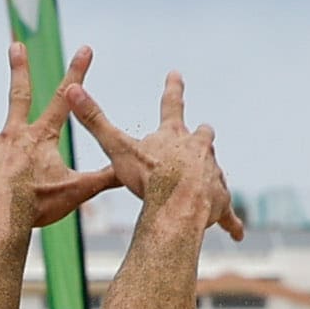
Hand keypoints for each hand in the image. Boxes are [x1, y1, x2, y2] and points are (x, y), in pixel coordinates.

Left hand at [0, 41, 128, 233]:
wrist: (2, 215)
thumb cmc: (39, 204)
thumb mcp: (79, 191)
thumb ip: (106, 179)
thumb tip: (133, 173)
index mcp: (40, 138)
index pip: (65, 101)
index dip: (77, 73)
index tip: (85, 48)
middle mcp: (13, 136)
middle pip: (17, 96)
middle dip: (19, 69)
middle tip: (15, 45)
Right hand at [65, 67, 246, 239]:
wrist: (179, 203)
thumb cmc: (148, 175)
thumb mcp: (117, 146)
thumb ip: (94, 120)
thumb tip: (70, 89)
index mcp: (174, 135)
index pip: (171, 104)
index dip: (173, 88)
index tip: (176, 73)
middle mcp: (198, 150)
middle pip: (203, 135)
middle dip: (201, 134)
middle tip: (204, 131)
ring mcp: (213, 175)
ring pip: (215, 172)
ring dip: (211, 176)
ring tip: (210, 186)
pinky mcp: (221, 202)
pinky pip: (228, 215)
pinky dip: (231, 223)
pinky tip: (238, 234)